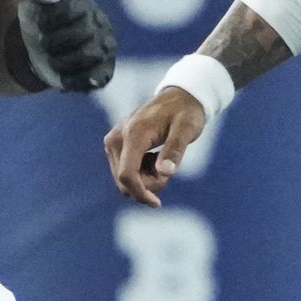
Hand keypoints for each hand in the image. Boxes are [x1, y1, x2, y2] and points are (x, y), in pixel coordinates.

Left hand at [13, 0, 115, 92]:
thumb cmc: (41, 25)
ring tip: (50, 63)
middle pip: (81, 32)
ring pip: (89, 55)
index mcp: (83, 4)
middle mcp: (100, 23)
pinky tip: (62, 81)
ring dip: (64, 61)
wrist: (49, 51)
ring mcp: (105, 47)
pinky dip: (77, 81)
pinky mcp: (105, 70)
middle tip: (42, 46)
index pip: (69, 8)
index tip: (38, 26)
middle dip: (55, 42)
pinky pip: (96, 78)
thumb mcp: (31, 7)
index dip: (49, 19)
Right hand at [104, 89, 207, 207]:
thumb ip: (175, 150)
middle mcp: (117, 138)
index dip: (140, 193)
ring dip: (145, 180)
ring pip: (123, 179)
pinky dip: (141, 173)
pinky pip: (124, 171)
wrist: (178, 97)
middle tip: (169, 171)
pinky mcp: (114, 144)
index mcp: (133, 134)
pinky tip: (154, 159)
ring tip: (163, 162)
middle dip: (147, 185)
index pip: (127, 175)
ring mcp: (113, 141)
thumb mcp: (187, 129)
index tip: (157, 203)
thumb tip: (166, 173)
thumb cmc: (185, 112)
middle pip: (124, 180)